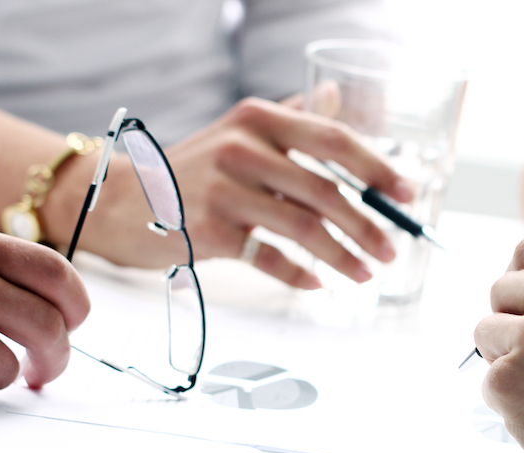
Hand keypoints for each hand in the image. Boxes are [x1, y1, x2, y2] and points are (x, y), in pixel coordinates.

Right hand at [66, 97, 412, 288]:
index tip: (405, 194)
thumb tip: (333, 96)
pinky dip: (299, 274)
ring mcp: (222, 191)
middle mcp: (241, 149)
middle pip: (325, 191)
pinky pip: (269, 257)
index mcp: (257, 119)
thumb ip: (288, 117)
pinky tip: (317, 284)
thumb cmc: (186, 171)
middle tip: (390, 249)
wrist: (118, 202)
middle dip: (367, 226)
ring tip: (364, 273)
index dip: (376, 169)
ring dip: (342, 256)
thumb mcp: (236, 131)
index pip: (333, 140)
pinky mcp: (207, 232)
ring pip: (304, 228)